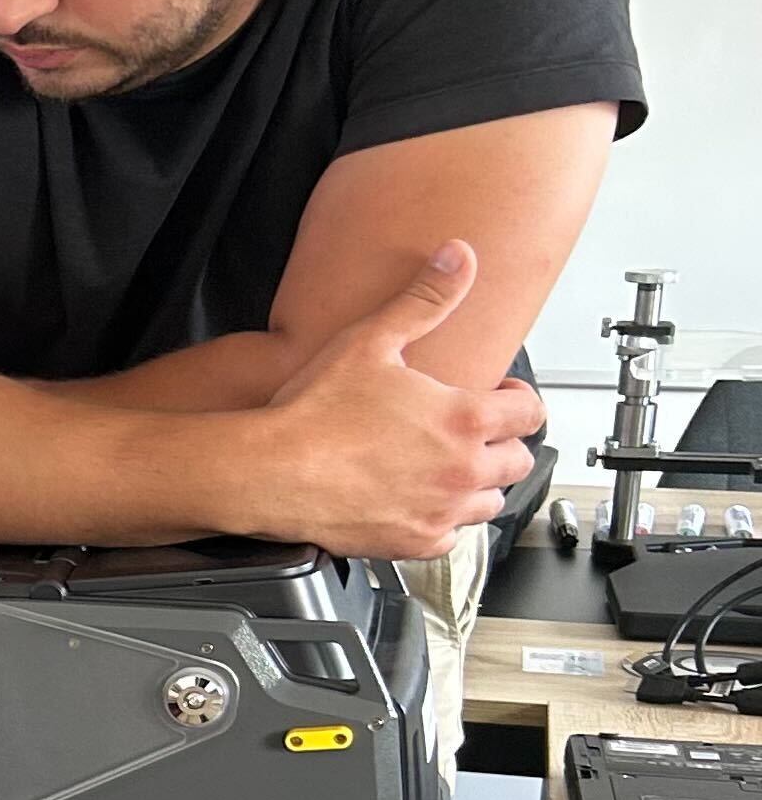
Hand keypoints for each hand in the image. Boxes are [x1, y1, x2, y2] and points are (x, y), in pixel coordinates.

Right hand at [250, 241, 541, 558]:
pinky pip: (451, 539)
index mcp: (463, 418)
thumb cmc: (314, 413)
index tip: (501, 399)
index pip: (530, 413)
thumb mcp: (371, 341)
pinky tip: (420, 504)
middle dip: (502, 444)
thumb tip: (457, 258)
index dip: (519, 401)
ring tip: (449, 470)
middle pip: (517, 460)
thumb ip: (424, 299)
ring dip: (478, 485)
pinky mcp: (413, 541)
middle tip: (472, 434)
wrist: (268, 471)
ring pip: (490, 503)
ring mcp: (440, 510)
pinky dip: (443, 523)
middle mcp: (462, 469)